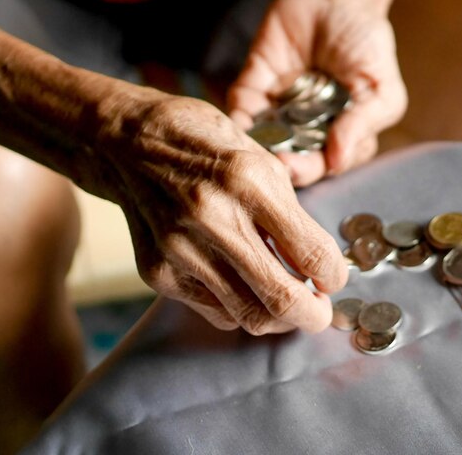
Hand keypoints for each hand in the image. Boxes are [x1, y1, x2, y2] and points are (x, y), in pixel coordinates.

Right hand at [96, 92, 347, 333]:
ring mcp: (180, 251)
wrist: (126, 143)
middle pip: (281, 299)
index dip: (334, 275)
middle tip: (321, 310)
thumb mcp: (260, 161)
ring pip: (250, 316)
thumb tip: (318, 265)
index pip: (311, 253)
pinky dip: (242, 308)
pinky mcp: (158, 273)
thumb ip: (290, 215)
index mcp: (248, 181)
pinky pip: (217, 312)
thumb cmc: (204, 144)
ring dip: (279, 318)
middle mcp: (212, 220)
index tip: (334, 277)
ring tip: (288, 301)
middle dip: (314, 315)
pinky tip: (247, 289)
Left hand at [228, 0, 407, 186]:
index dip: (309, 169)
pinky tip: (238, 122)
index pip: (323, 164)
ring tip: (252, 148)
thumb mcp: (380, 89)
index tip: (296, 167)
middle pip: (290, 158)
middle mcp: (307, 127)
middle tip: (274, 161)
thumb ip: (362, 125)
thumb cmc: (366, 43)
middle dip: (281, 164)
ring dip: (255, 147)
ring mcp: (279, 109)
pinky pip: (241, 108)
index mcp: (339, 134)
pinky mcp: (255, 87)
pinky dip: (236, 118)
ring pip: (261, 139)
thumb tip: (337, 161)